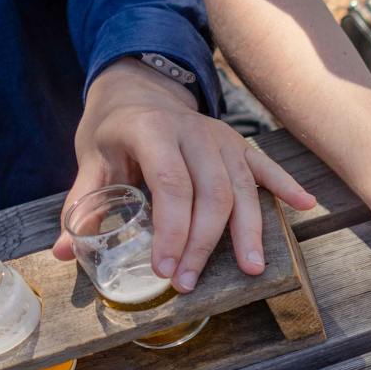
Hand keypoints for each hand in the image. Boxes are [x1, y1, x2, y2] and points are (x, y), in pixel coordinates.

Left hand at [53, 58, 315, 289]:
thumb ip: (84, 205)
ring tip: (252, 269)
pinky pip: (267, 167)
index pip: (170, 185)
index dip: (171, 230)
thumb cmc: (114, 130)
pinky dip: (287, 185)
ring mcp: (222, 138)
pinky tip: (305, 205)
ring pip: (243, 188)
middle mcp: (193, 132)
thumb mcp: (92, 159)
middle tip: (191, 282)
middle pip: (211, 194)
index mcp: (152, 130)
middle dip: (204, 243)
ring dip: (248, 232)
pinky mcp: (240, 145)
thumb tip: (65, 252)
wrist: (138, 87)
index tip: (165, 268)